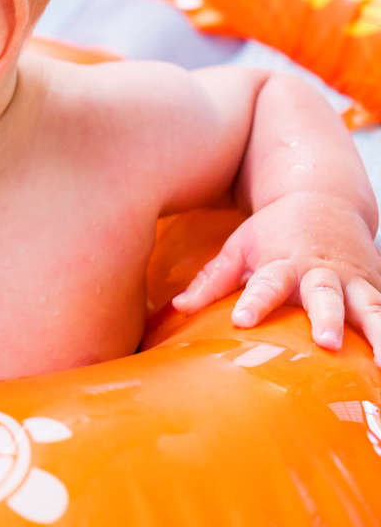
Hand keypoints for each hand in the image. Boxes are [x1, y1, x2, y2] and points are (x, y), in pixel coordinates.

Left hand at [172, 196, 380, 360]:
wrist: (323, 196)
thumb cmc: (273, 230)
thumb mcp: (238, 246)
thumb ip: (212, 279)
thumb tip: (178, 307)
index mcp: (281, 261)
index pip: (264, 284)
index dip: (254, 302)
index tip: (242, 321)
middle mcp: (320, 271)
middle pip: (323, 295)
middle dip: (326, 318)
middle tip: (326, 342)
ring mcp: (353, 279)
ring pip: (369, 306)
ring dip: (377, 333)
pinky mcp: (375, 286)